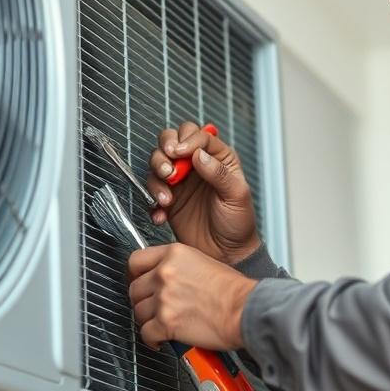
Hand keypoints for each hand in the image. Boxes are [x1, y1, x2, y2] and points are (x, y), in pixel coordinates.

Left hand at [128, 243, 256, 350]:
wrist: (245, 309)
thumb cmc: (234, 290)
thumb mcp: (204, 262)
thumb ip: (180, 267)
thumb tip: (169, 276)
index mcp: (174, 254)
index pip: (136, 260)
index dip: (135, 274)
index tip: (139, 281)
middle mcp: (165, 273)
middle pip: (134, 288)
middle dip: (142, 301)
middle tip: (152, 307)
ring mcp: (164, 298)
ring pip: (138, 312)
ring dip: (147, 320)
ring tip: (159, 324)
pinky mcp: (166, 322)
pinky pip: (146, 333)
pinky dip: (151, 340)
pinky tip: (160, 340)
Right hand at [146, 121, 260, 264]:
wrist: (227, 254)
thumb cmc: (239, 223)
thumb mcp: (237, 195)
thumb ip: (219, 173)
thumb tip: (199, 154)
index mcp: (218, 158)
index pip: (197, 136)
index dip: (186, 140)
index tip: (179, 153)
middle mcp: (196, 165)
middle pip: (171, 141)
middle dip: (164, 151)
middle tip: (168, 168)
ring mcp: (180, 181)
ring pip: (158, 163)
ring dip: (157, 176)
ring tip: (166, 197)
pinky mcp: (168, 199)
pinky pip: (151, 191)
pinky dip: (151, 200)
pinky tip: (162, 213)